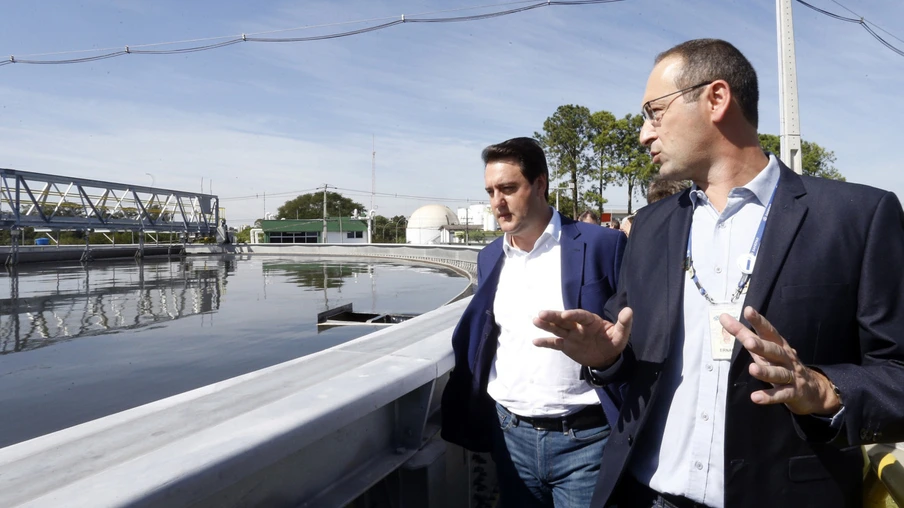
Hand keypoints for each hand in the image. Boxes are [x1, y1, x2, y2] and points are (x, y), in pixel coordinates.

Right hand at [532, 307, 632, 368]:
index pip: (581, 316)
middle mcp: (578, 326)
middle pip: (564, 320)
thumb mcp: (621, 334)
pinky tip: (535, 342)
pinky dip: (546, 343)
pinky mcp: (566, 346)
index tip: (565, 316)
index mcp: (591, 321)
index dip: (573, 315)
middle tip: (541, 314)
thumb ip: (624, 323)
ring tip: (535, 320)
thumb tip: (629, 310)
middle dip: (553, 317)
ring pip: (557, 329)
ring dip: (546, 325)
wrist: (607, 357)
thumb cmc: (613, 342)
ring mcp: (571, 336)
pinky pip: (555, 343)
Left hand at [720, 306, 840, 415]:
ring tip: (752, 370)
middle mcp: (786, 358)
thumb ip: (745, 334)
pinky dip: (769, 396)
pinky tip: (756, 398)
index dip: (759, 321)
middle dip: (762, 346)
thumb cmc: (782, 364)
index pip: (768, 332)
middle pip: (774, 351)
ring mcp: (791, 376)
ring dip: (765, 372)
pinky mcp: (793, 393)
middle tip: (748, 342)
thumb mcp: (764, 350)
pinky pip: (781, 395)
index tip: (748, 310)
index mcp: (778, 346)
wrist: (813, 390)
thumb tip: (723, 317)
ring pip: (778, 373)